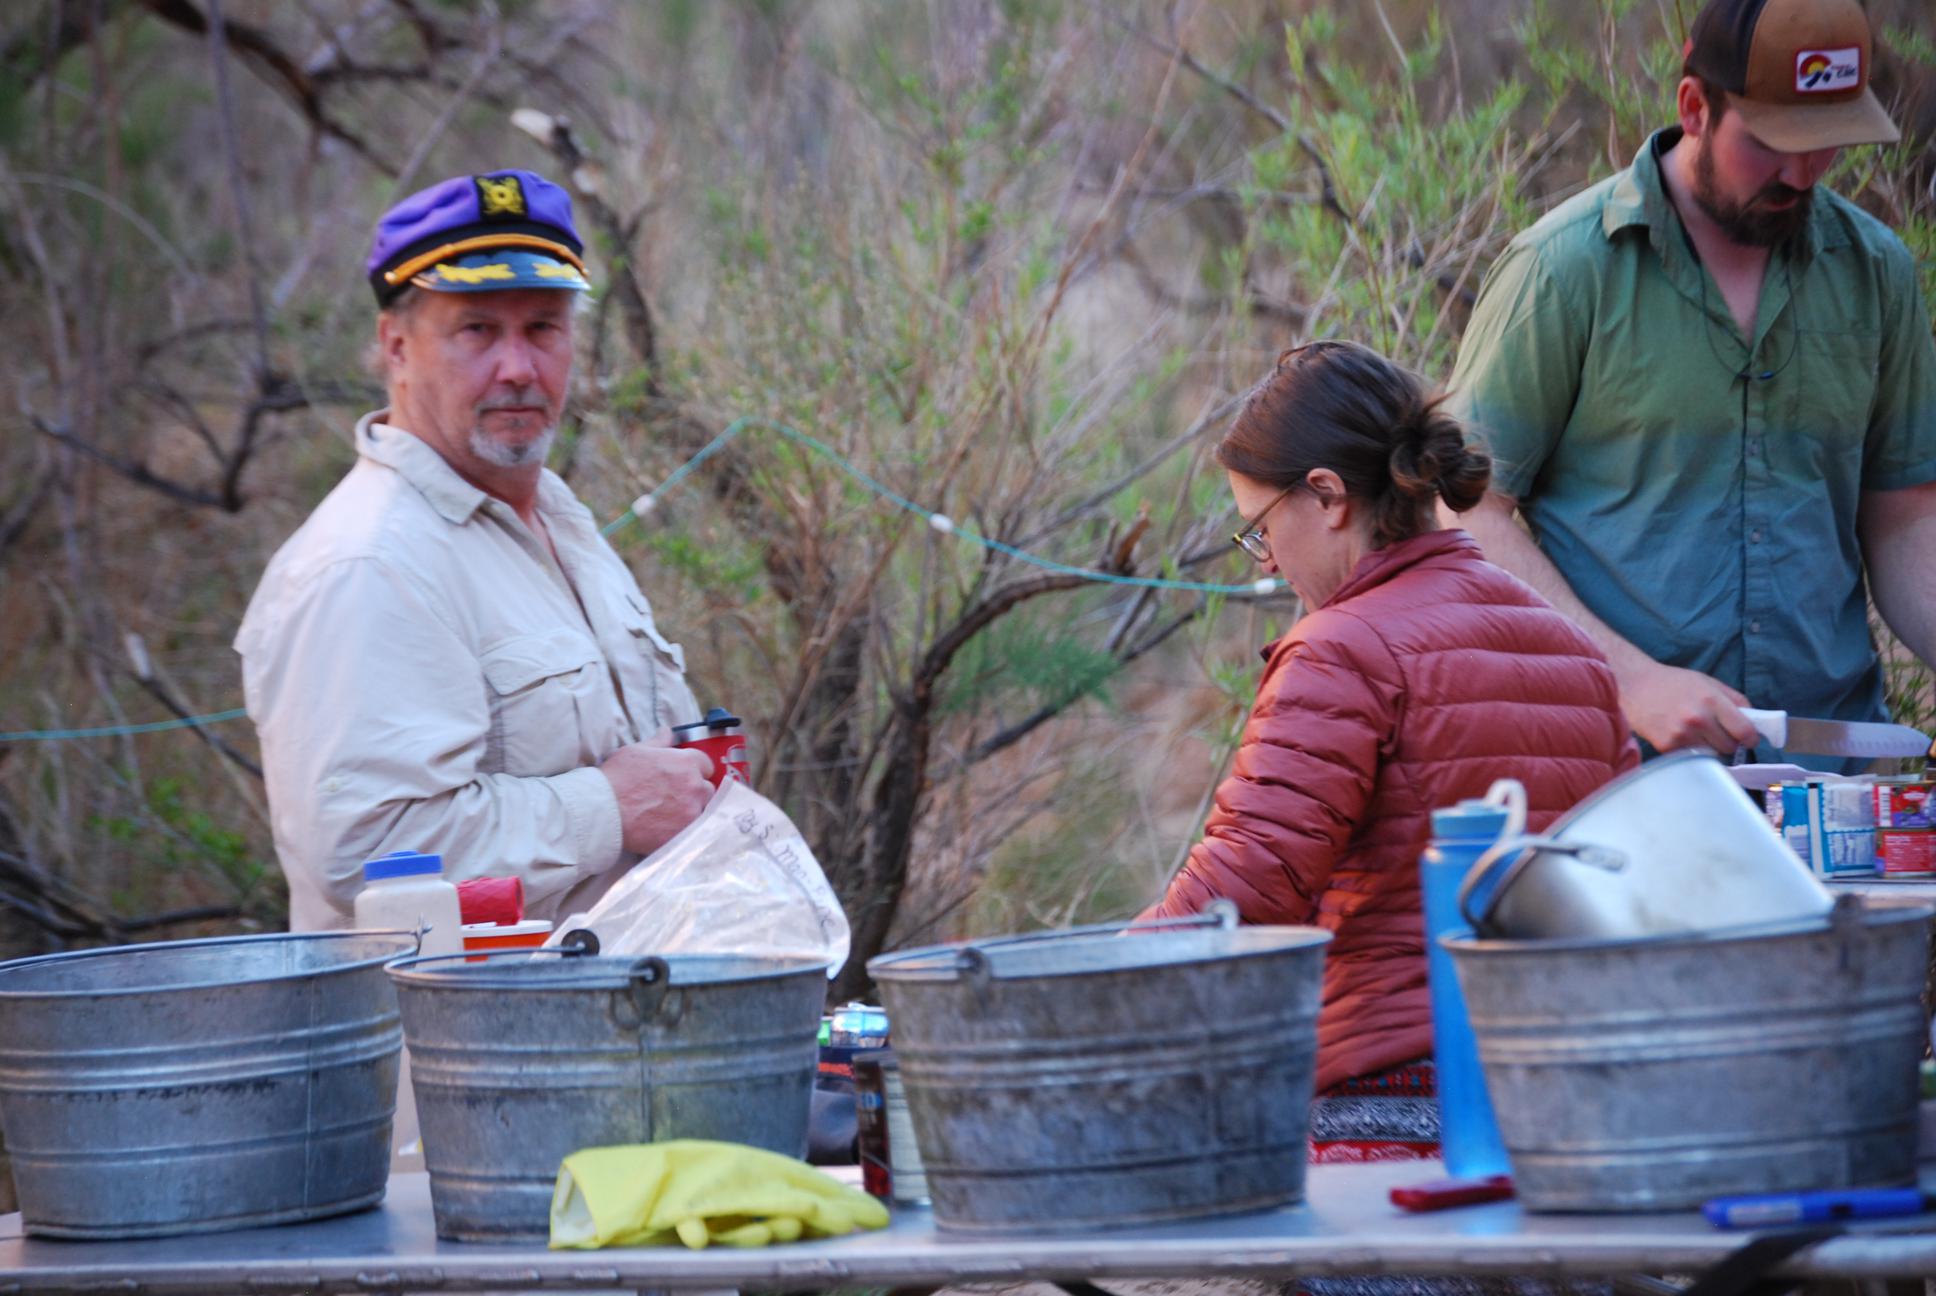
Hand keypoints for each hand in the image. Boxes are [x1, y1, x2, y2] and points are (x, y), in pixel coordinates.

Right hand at [598, 732, 712, 855]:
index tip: (685, 776)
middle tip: (676, 797)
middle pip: (707, 789)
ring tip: (672, 815)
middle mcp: (694, 786)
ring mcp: (691, 811)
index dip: (695, 770)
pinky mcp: (684, 833)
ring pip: (703, 811)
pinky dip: (685, 829)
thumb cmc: (617, 778)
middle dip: (696, 792)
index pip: (706, 764)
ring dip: (692, 811)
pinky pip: (694, 830)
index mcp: (686, 762)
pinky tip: (669, 828)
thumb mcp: (636, 751)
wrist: (604, 812)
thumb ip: (658, 742)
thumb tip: (667, 732)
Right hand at [1615, 660, 1760, 755]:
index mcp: (1712, 700)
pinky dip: (1690, 750)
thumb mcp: (1707, 682)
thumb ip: (1734, 700)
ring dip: (1709, 747)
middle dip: (1728, 741)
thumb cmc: (1672, 683)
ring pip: (1711, 754)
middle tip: (1718, 733)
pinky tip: (1680, 735)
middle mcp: (1698, 718)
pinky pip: (1691, 756)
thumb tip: (1756, 721)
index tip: (1749, 739)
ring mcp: (1682, 734)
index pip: (1745, 730)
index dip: (1750, 738)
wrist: (1634, 685)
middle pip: (1730, 747)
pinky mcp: (1667, 746)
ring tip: (1696, 732)